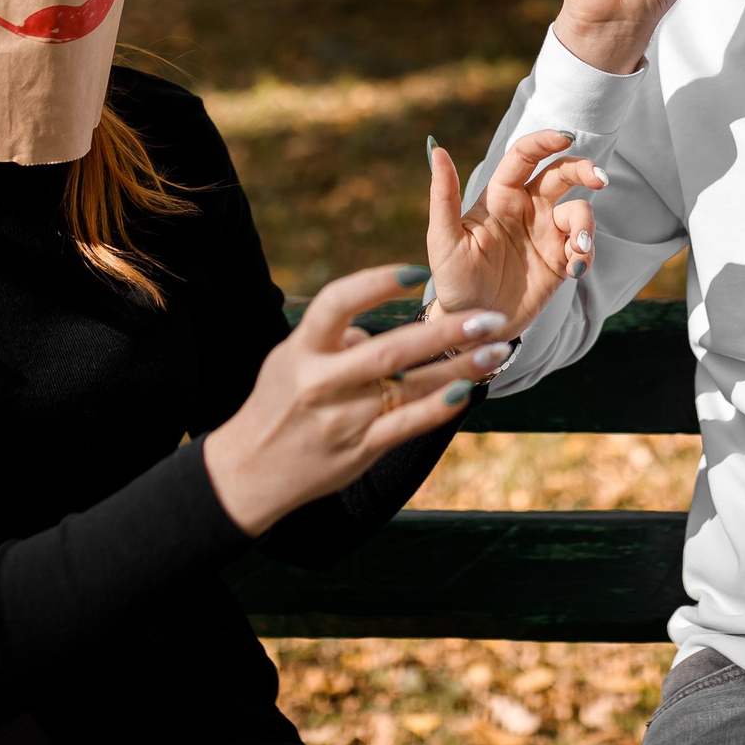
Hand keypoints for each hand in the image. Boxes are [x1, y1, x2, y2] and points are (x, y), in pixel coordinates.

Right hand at [201, 264, 514, 535]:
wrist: (248, 472)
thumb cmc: (276, 403)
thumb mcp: (288, 358)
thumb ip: (334, 337)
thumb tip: (377, 328)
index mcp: (301, 349)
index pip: (339, 302)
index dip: (378, 282)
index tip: (418, 272)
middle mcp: (320, 382)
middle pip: (390, 349)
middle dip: (446, 331)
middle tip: (489, 317)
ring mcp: (342, 418)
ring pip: (409, 387)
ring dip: (459, 368)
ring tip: (496, 350)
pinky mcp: (358, 449)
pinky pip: (407, 425)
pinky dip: (439, 408)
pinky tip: (467, 391)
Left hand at [424, 129, 603, 338]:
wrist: (473, 324)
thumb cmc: (452, 280)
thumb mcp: (443, 240)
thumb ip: (443, 195)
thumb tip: (437, 149)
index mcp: (499, 196)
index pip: (524, 157)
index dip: (544, 142)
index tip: (565, 137)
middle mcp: (527, 209)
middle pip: (560, 174)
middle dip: (583, 170)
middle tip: (599, 179)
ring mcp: (546, 234)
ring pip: (579, 211)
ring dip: (586, 225)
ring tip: (578, 249)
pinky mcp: (560, 261)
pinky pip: (583, 248)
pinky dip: (586, 255)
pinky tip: (575, 270)